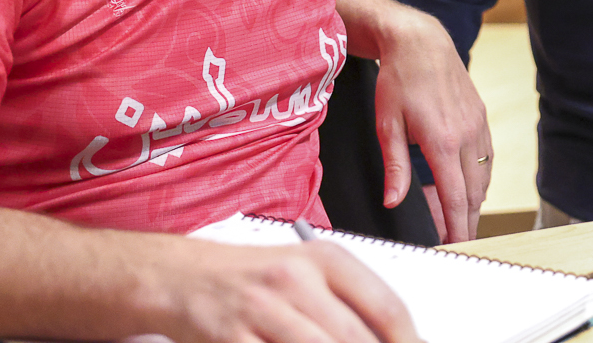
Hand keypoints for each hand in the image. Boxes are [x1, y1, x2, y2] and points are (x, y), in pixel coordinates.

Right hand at [158, 240, 420, 342]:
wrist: (184, 277)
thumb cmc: (255, 279)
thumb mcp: (309, 276)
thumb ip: (349, 306)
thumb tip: (393, 337)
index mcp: (325, 259)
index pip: (385, 305)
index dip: (408, 340)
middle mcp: (295, 279)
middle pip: (354, 338)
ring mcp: (261, 309)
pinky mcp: (230, 337)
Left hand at [372, 7, 493, 242]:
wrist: (420, 42)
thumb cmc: (399, 80)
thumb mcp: (388, 125)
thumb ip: (395, 168)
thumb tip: (394, 201)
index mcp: (442, 141)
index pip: (455, 196)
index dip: (457, 225)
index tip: (456, 244)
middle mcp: (466, 134)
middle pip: (474, 191)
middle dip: (467, 220)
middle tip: (458, 240)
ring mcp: (478, 124)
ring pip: (483, 175)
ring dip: (474, 200)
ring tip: (461, 218)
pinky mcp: (481, 116)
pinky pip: (486, 155)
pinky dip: (480, 177)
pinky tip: (470, 185)